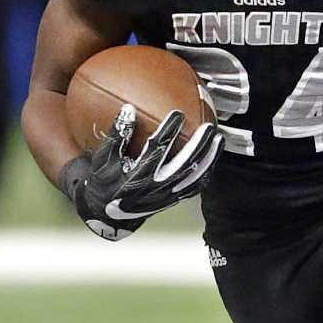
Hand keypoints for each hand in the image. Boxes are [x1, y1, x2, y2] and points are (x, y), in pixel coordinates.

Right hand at [61, 104, 222, 241]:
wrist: (109, 213)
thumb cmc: (105, 181)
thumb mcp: (103, 159)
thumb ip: (116, 135)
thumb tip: (128, 109)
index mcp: (138, 176)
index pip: (157, 150)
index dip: (169, 131)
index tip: (177, 114)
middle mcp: (156, 187)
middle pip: (184, 164)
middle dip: (198, 145)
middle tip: (208, 126)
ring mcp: (167, 195)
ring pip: (195, 177)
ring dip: (209, 158)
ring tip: (219, 139)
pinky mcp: (174, 200)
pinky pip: (195, 186)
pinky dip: (207, 171)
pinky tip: (214, 157)